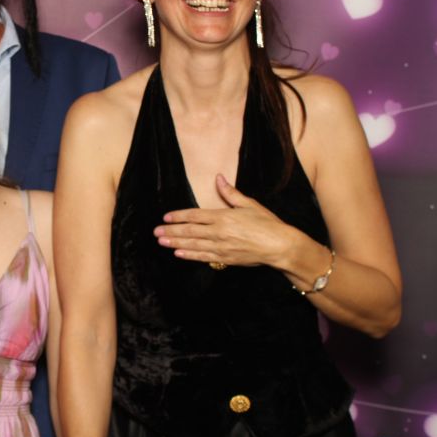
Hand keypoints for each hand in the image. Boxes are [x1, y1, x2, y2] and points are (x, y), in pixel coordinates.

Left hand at [153, 174, 296, 269]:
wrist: (280, 246)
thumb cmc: (267, 224)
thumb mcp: (249, 204)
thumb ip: (230, 193)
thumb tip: (219, 178)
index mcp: (223, 216)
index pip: (195, 215)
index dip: (178, 216)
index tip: (165, 218)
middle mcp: (219, 232)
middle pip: (190, 231)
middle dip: (171, 231)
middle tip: (156, 232)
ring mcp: (221, 246)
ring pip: (193, 244)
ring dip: (176, 243)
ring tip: (162, 242)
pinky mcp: (226, 259)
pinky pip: (204, 257)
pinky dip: (190, 255)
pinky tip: (179, 254)